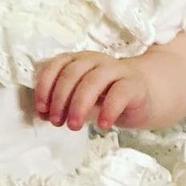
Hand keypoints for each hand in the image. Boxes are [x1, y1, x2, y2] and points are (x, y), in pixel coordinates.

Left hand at [34, 51, 151, 130]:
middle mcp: (94, 60)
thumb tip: (43, 114)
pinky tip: (102, 125)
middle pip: (71, 74)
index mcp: (77, 60)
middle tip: (56, 121)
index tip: (41, 108)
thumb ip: (62, 103)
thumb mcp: (80, 99)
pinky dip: (108, 110)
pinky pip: (119, 93)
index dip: (44, 87)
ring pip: (92, 81)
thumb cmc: (106, 97)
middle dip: (59, 100)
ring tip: (73, 126)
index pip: (55, 66)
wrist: (144, 96)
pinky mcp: (134, 83)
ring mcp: (115, 69)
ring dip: (79, 105)